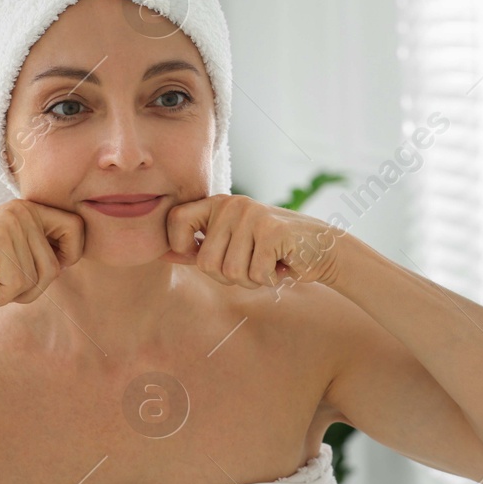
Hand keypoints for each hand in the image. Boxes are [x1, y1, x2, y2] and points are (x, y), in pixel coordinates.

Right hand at [0, 198, 86, 308]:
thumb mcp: (12, 255)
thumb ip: (39, 251)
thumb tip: (72, 261)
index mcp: (28, 209)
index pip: (76, 228)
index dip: (69, 256)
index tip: (41, 272)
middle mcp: (22, 210)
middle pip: (57, 264)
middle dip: (36, 288)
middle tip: (9, 291)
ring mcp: (10, 223)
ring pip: (39, 278)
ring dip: (15, 295)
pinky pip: (19, 283)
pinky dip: (1, 298)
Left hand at [160, 194, 341, 287]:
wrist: (320, 248)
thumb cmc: (271, 251)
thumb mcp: (231, 246)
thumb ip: (198, 249)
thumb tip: (162, 256)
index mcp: (217, 204)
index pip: (176, 220)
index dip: (181, 246)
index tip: (202, 256)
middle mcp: (233, 204)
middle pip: (205, 262)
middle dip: (228, 276)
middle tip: (251, 265)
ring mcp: (253, 215)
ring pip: (231, 272)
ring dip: (251, 280)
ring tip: (267, 264)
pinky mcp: (273, 230)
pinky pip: (255, 273)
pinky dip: (269, 279)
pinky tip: (281, 265)